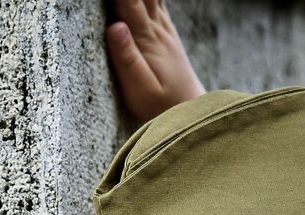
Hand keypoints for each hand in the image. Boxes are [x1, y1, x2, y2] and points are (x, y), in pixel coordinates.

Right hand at [105, 0, 206, 122]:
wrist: (190, 112)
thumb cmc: (160, 106)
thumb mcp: (140, 90)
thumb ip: (127, 60)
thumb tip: (114, 27)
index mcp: (145, 40)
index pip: (127, 2)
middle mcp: (156, 28)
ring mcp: (163, 28)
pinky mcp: (165, 31)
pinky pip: (156, 0)